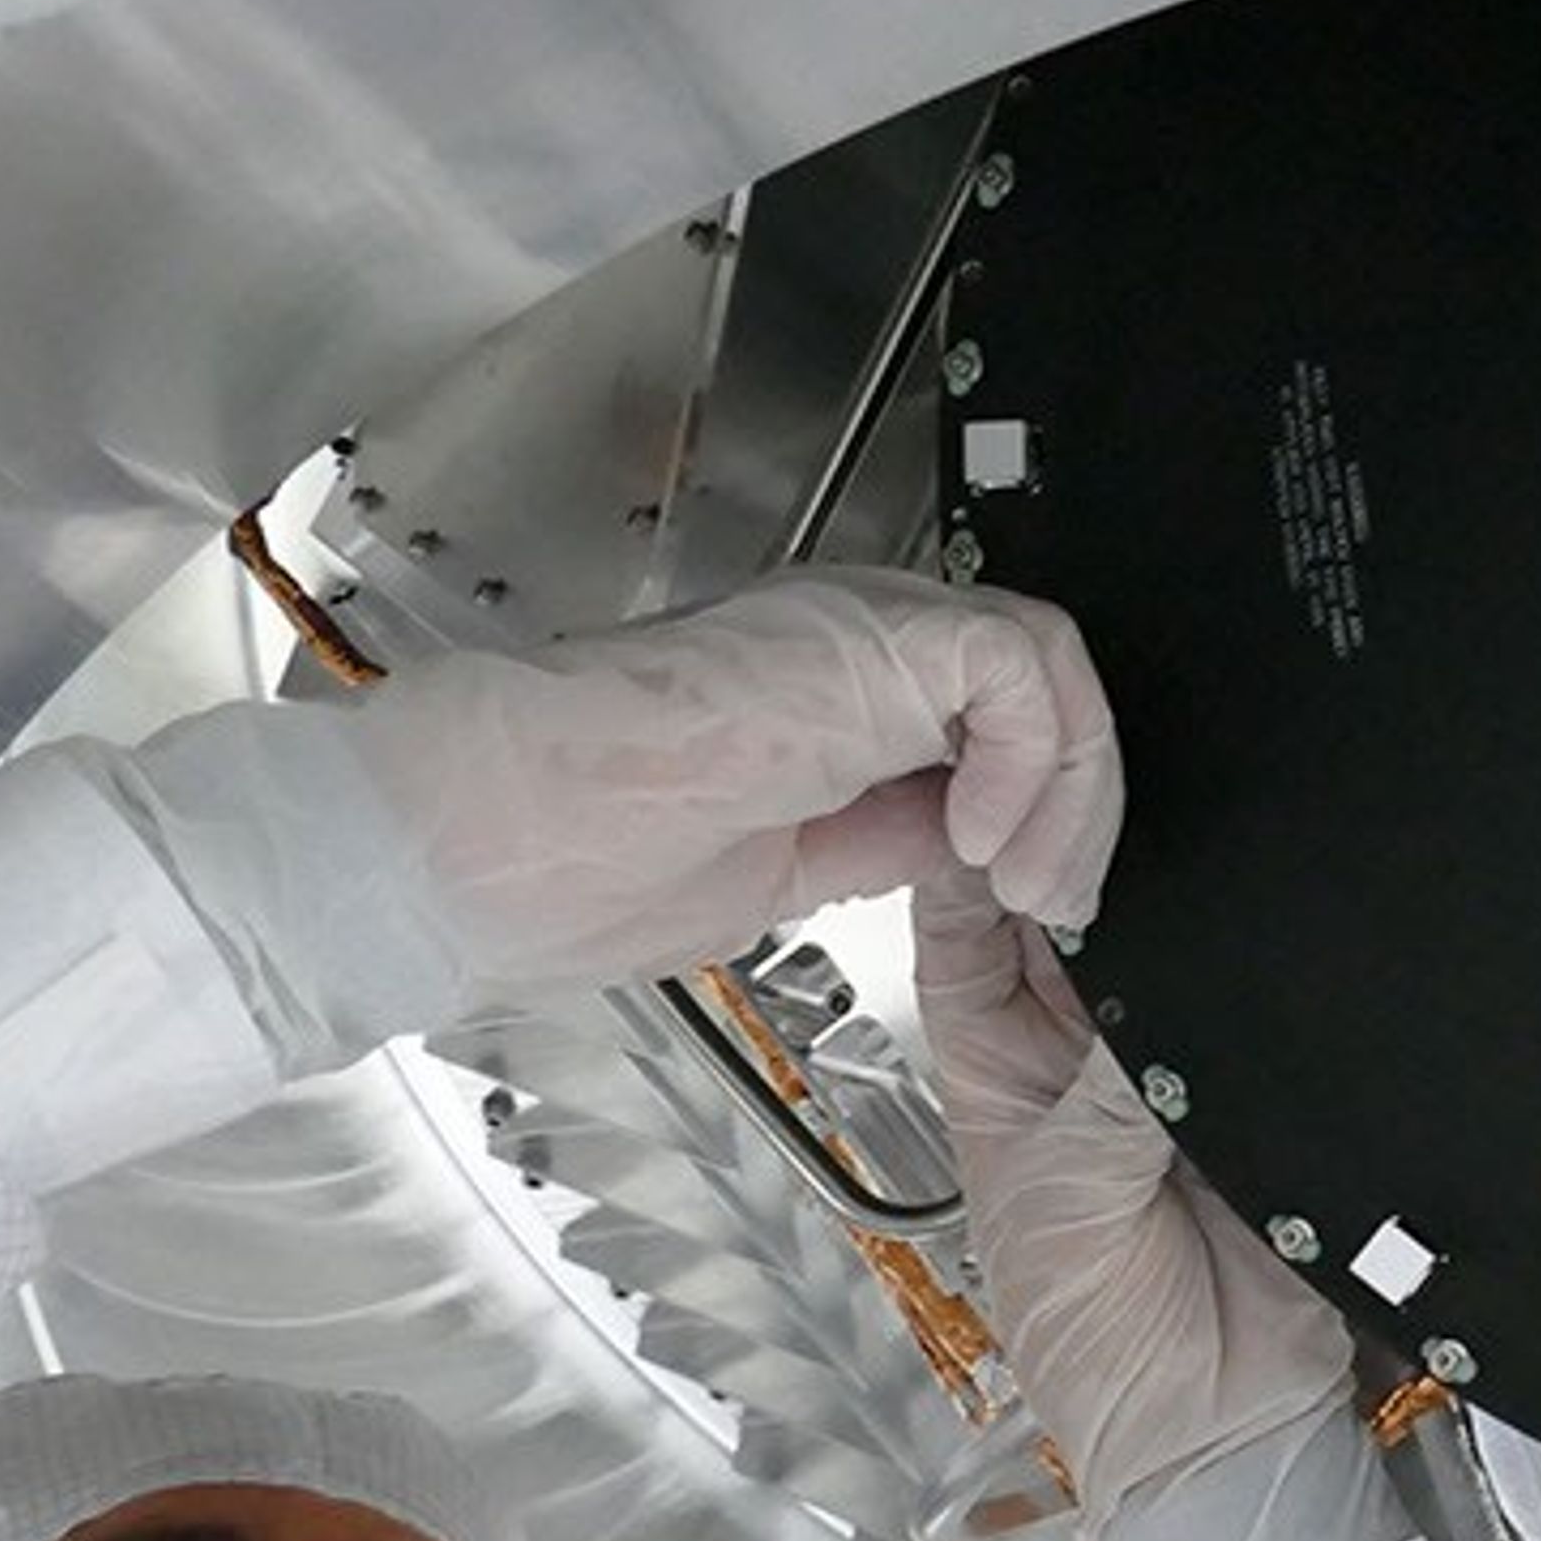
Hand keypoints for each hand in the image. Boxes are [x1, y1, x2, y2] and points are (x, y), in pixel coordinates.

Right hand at [128, 569, 1121, 1068]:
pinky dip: (1037, 759)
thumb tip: (948, 847)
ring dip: (1072, 789)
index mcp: (817, 695)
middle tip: (1062, 905)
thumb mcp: (770, 876)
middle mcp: (844, 646)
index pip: (986, 723)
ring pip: (1041, 663)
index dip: (1041, 813)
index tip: (1039, 908)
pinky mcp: (858, 640)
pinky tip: (986, 843)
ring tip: (1037, 885)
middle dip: (1078, 803)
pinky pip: (1017, 666)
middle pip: (1031, 684)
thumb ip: (867, 841)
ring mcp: (851, 632)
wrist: (463, 852)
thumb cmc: (555, 871)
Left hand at [908, 867, 1355, 1510]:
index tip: (1001, 797)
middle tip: (1106, 810)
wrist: (1223, 1425)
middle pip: (1072, 920)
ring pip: (1165, 953)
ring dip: (1175, 919)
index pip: (968, 930)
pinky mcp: (1257, 1092)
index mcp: (995, 1074)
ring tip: (1182, 874)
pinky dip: (1258, 977)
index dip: (975, 860)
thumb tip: (1145, 991)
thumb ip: (1107, 1085)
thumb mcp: (1067, 1197)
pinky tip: (1257, 941)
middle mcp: (1079, 1059)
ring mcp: (1171, 1070)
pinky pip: (1255, 1012)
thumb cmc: (1101, 1347)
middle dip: (1083, 863)